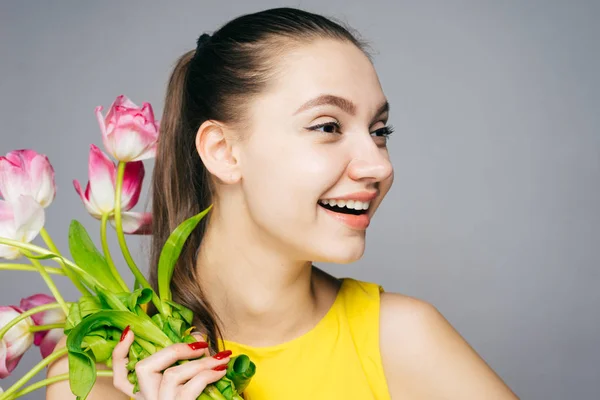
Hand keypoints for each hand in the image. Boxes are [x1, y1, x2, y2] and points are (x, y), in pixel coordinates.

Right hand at [111, 328, 231, 399]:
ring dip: (200, 362)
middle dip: (174, 350)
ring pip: (172, 375)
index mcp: (144, 395)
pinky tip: (221, 370)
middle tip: (201, 345)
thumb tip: (196, 337)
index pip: (119, 377)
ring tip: (221, 358)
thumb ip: (184, 364)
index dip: (119, 353)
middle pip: (143, 368)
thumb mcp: (183, 385)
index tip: (130, 332)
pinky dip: (208, 374)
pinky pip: (190, 387)